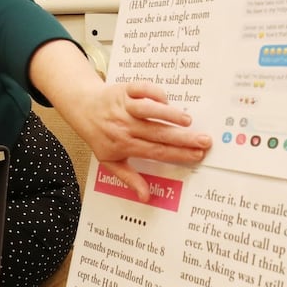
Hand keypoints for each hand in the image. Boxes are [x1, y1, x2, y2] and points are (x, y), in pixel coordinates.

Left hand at [67, 82, 211, 200]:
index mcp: (124, 145)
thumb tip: (145, 196)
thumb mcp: (109, 161)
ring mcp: (125, 107)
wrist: (82, 108)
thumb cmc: (99, 136)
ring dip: (169, 115)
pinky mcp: (125, 89)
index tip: (197, 155)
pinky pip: (142, 89)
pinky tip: (168, 100)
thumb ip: (129, 177)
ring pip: (149, 111)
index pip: (156, 151)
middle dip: (183, 138)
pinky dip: (155, 93)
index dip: (177, 154)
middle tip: (204, 141)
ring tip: (189, 121)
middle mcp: (125, 126)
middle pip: (158, 133)